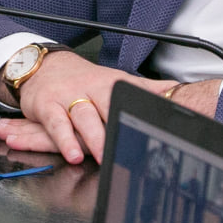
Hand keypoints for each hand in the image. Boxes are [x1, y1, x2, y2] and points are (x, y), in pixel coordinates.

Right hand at [0, 65, 222, 163]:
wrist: (45, 66)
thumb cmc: (83, 80)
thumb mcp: (114, 80)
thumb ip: (144, 88)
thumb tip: (177, 90)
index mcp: (109, 84)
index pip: (128, 98)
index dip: (140, 113)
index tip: (153, 129)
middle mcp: (89, 89)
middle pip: (106, 108)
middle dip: (116, 129)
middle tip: (127, 148)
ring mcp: (67, 97)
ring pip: (82, 117)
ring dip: (92, 138)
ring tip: (101, 155)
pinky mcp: (47, 106)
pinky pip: (56, 123)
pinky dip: (63, 139)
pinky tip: (72, 154)